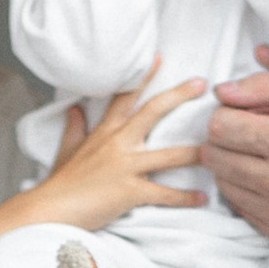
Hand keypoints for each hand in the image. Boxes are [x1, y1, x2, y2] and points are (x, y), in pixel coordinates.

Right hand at [35, 61, 211, 231]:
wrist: (50, 210)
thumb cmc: (60, 182)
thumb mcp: (67, 150)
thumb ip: (75, 128)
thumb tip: (75, 109)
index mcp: (104, 131)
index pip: (125, 96)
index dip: (143, 76)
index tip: (159, 57)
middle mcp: (118, 142)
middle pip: (153, 112)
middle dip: (179, 96)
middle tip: (202, 83)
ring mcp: (125, 166)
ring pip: (168, 155)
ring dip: (195, 152)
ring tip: (218, 148)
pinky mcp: (130, 191)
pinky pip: (164, 194)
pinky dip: (185, 197)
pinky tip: (203, 197)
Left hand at [203, 47, 268, 242]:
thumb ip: (264, 85)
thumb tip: (221, 92)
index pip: (219, 128)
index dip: (229, 111)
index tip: (252, 109)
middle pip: (215, 158)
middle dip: (228, 137)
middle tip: (258, 128)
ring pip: (224, 184)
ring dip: (234, 163)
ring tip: (267, 152)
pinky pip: (242, 209)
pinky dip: (247, 189)